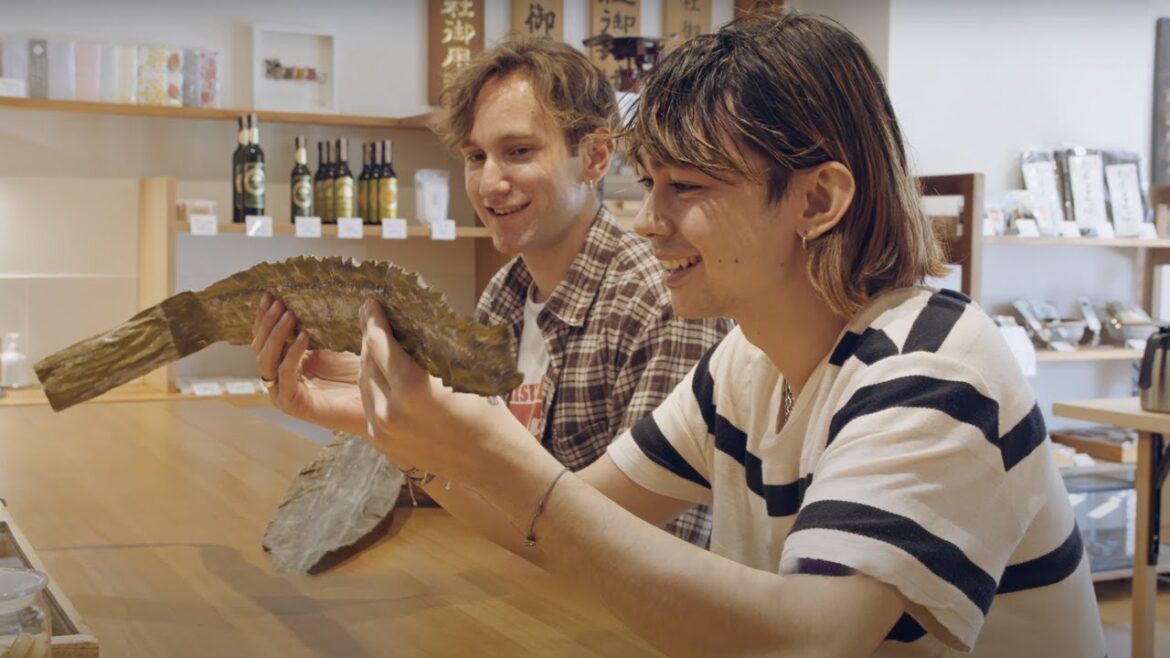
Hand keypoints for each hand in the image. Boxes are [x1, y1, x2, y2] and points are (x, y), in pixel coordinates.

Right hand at [251, 293, 363, 432]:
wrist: (379, 404)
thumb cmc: (361, 375)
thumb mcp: (337, 344)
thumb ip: (322, 325)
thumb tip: (318, 293)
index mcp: (288, 363)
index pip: (265, 339)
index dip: (265, 317)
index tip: (270, 295)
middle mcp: (282, 379)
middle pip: (261, 348)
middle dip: (267, 323)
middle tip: (278, 302)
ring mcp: (285, 393)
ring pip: (267, 361)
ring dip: (276, 336)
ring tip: (289, 315)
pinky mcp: (294, 405)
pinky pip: (285, 376)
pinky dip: (291, 355)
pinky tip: (304, 337)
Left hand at [358, 299, 520, 482]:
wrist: (492, 463)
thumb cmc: (486, 413)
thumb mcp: (458, 374)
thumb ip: (425, 352)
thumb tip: (405, 325)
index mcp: (412, 387)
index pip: (379, 343)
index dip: (372, 319)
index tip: (370, 303)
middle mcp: (390, 410)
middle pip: (368, 362)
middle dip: (370, 338)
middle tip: (372, 318)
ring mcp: (382, 429)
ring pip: (364, 383)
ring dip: (369, 362)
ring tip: (377, 344)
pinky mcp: (381, 442)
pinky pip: (369, 405)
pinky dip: (374, 386)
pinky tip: (383, 374)